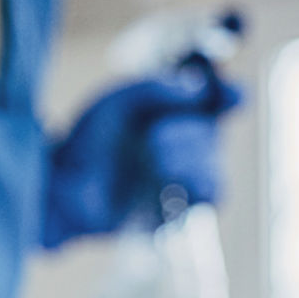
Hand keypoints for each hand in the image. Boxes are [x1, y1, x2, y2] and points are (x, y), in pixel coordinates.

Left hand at [40, 57, 242, 248]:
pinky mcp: (180, 211)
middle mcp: (183, 149)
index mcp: (172, 117)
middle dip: (191, 134)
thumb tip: (199, 85)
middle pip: (214, 138)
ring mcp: (182, 182)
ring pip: (215, 169)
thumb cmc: (86, 143)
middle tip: (157, 137)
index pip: (216, 103)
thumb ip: (156, 88)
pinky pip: (211, 198)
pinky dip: (197, 184)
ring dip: (192, 159)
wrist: (66, 188)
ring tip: (158, 159)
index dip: (230, 97)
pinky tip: (169, 178)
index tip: (232, 94)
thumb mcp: (118, 102)